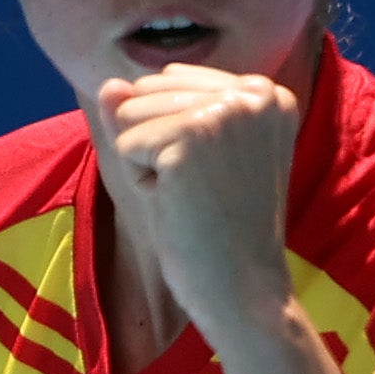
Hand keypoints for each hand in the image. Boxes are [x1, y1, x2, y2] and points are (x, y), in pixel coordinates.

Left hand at [96, 63, 300, 346]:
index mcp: (266, 92)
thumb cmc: (218, 233)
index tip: (216, 178)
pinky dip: (141, 184)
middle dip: (157, 147)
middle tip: (201, 192)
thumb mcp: (184, 158)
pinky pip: (125, 145)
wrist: (246, 293)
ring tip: (191, 198)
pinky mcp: (193, 137)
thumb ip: (148, 112)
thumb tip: (108, 84)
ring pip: (131, 114)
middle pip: (148, 91)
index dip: (172, 137)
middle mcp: (255, 92)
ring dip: (147, 164)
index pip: (171, 80)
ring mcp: (226, 111)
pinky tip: (180, 208)